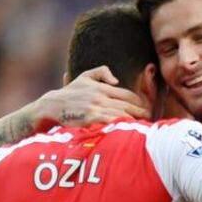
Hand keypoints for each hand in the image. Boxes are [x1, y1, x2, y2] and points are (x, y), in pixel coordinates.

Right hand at [35, 66, 150, 126]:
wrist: (52, 106)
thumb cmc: (70, 93)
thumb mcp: (84, 76)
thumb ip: (101, 72)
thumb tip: (116, 80)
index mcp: (102, 87)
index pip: (128, 95)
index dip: (139, 103)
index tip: (145, 109)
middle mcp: (101, 96)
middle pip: (128, 105)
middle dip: (141, 113)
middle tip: (148, 120)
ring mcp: (96, 107)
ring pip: (122, 114)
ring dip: (134, 120)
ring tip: (142, 127)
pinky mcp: (91, 118)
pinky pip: (111, 121)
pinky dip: (121, 125)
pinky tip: (128, 130)